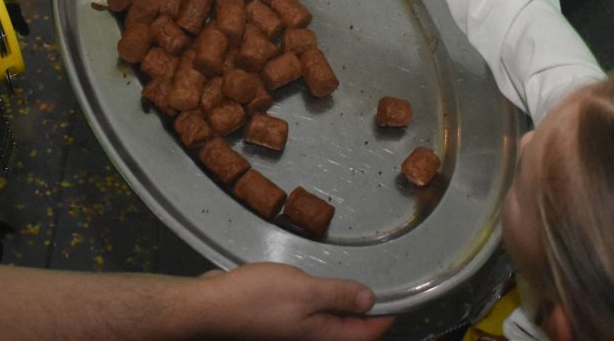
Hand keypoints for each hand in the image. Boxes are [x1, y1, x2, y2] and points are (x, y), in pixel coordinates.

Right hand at [189, 263, 393, 340]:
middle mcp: (312, 339)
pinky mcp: (282, 322)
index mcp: (324, 337)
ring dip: (344, 304)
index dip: (387, 314)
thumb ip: (339, 296)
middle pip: (351, 330)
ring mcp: (296, 332)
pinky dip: (322, 300)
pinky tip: (320, 281)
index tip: (403, 292)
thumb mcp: (304, 291)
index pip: (367, 333)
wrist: (209, 307)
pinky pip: (312, 313)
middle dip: (368, 311)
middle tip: (383, 281)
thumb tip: (372, 301)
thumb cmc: (256, 299)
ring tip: (357, 278)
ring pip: (331, 321)